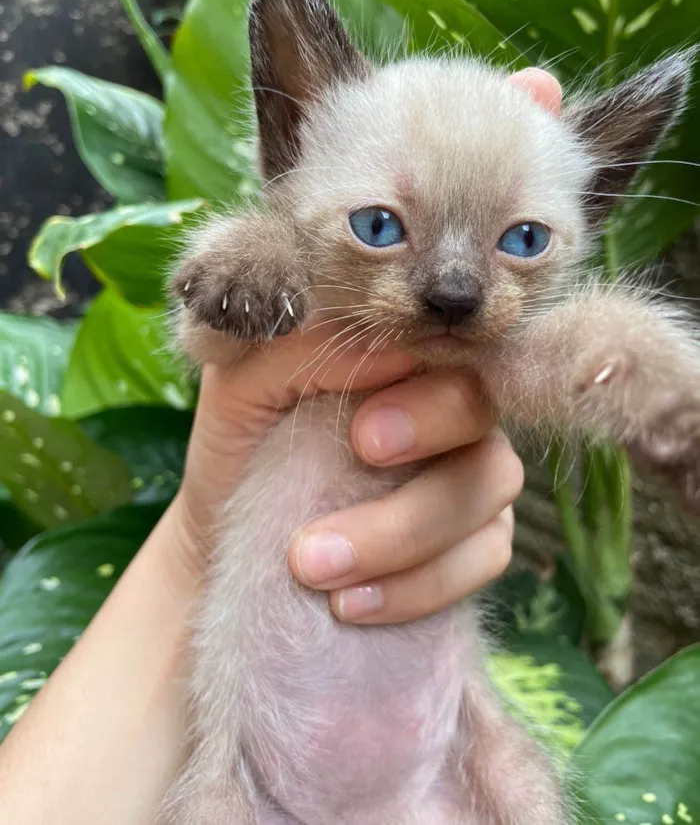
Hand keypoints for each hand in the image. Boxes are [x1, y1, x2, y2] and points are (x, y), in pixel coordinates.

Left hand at [173, 67, 561, 623]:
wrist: (226, 528)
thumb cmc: (239, 441)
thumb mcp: (239, 382)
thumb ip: (293, 344)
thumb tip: (377, 342)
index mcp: (401, 356)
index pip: (449, 340)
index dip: (423, 380)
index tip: (360, 429)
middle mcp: (448, 405)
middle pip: (479, 407)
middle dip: (426, 435)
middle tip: (356, 457)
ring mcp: (470, 473)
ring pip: (490, 488)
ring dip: (404, 534)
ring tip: (313, 566)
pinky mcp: (475, 542)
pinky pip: (483, 558)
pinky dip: (420, 587)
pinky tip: (351, 606)